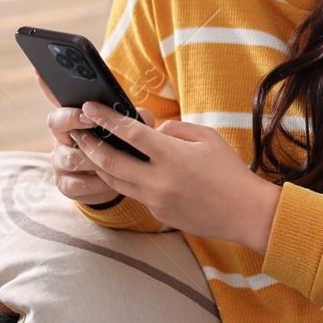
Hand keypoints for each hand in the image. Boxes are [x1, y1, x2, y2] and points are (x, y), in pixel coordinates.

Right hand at [36, 70, 151, 206]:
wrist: (121, 181)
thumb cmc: (124, 146)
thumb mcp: (131, 129)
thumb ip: (136, 119)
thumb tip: (141, 115)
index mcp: (74, 117)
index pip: (57, 97)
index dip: (51, 87)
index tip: (70, 92)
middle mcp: (61, 137)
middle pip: (55, 122)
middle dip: (73, 120)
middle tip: (92, 121)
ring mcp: (60, 161)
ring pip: (69, 157)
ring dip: (92, 157)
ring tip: (113, 159)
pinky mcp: (66, 184)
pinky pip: (76, 184)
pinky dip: (96, 184)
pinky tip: (110, 183)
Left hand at [68, 95, 283, 253]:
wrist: (245, 213)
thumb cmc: (230, 172)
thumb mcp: (208, 139)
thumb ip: (177, 130)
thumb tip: (155, 131)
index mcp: (172, 156)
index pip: (129, 133)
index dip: (106, 118)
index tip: (89, 107)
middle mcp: (159, 180)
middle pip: (110, 161)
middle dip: (89, 145)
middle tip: (77, 132)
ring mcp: (156, 201)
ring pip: (116, 182)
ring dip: (100, 165)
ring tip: (90, 152)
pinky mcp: (159, 215)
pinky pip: (137, 195)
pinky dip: (128, 182)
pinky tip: (126, 172)